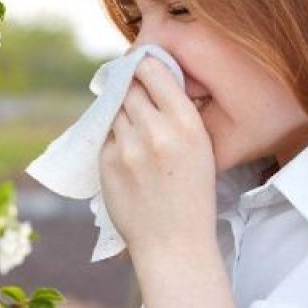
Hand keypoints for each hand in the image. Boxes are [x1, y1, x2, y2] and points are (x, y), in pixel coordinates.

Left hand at [99, 56, 216, 264]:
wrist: (173, 242)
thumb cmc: (191, 195)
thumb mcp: (202, 148)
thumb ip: (178, 114)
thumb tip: (151, 80)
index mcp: (187, 124)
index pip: (153, 71)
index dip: (143, 64)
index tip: (140, 64)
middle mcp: (156, 130)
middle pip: (129, 87)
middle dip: (130, 86)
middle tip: (133, 91)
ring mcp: (128, 147)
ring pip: (114, 109)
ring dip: (120, 111)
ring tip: (134, 128)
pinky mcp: (107, 161)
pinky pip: (105, 134)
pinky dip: (113, 136)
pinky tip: (127, 152)